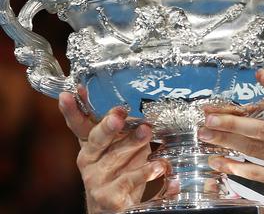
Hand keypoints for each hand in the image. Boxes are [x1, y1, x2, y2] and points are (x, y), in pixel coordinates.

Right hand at [58, 90, 165, 213]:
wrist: (112, 209)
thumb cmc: (120, 170)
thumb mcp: (120, 145)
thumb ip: (125, 128)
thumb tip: (141, 108)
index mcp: (90, 144)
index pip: (78, 124)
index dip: (72, 109)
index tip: (70, 94)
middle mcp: (89, 161)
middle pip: (96, 139)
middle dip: (107, 126)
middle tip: (118, 115)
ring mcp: (97, 180)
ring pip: (115, 157)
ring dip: (132, 143)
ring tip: (147, 131)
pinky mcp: (110, 197)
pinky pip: (130, 180)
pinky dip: (146, 172)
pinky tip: (159, 165)